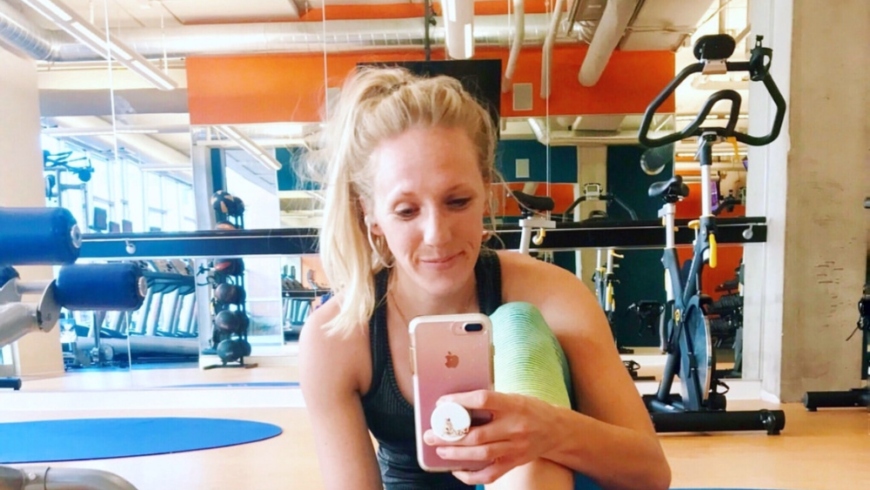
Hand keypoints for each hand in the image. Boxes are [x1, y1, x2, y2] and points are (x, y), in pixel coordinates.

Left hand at [423, 390, 562, 484]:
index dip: (460, 401)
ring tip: (439, 451)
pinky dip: (472, 476)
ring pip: (481, 454)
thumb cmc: (530, 409)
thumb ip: (491, 401)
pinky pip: (491, 474)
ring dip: (457, 454)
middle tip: (431, 435)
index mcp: (513, 405)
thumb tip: (456, 404)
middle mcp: (515, 427)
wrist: (556, 429)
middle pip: (477, 434)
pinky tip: (457, 470)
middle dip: (450, 436)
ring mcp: (516, 447)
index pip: (483, 400)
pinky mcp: (515, 462)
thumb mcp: (514, 397)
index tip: (442, 403)